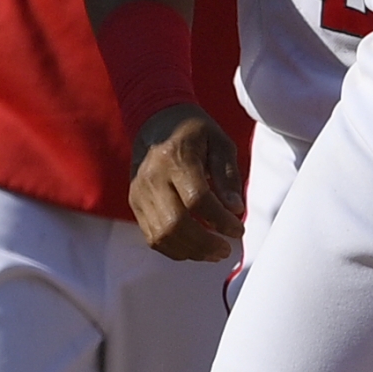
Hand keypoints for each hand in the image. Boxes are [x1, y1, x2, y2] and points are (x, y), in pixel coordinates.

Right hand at [128, 104, 244, 260]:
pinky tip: (194, 248)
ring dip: (191, 251)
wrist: (154, 120)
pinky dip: (175, 249)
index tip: (238, 229)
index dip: (221, 221)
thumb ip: (227, 176)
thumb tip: (235, 209)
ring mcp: (140, 192)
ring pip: (162, 235)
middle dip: (205, 244)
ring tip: (213, 252)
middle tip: (226, 249)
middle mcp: (153, 177)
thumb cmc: (192, 131)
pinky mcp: (134, 203)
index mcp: (175, 158)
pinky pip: (152, 237)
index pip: (198, 200)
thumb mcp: (219, 142)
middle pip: (176, 224)